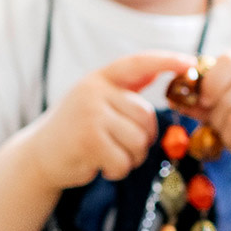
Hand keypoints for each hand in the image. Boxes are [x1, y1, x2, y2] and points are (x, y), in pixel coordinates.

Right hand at [26, 52, 189, 187]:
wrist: (38, 156)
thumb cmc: (75, 129)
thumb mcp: (96, 100)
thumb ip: (124, 88)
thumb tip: (157, 70)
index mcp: (100, 79)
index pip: (139, 63)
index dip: (167, 60)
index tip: (192, 62)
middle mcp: (95, 92)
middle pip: (146, 116)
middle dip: (142, 138)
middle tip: (121, 146)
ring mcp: (91, 115)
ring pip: (138, 141)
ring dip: (130, 157)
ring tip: (108, 155)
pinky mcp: (89, 141)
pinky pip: (124, 161)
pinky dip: (117, 170)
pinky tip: (99, 165)